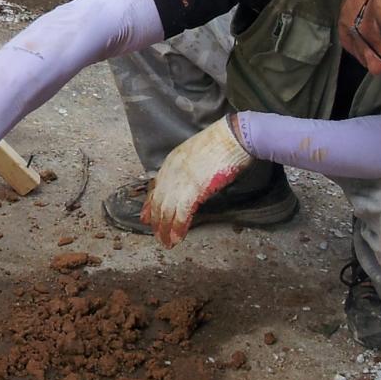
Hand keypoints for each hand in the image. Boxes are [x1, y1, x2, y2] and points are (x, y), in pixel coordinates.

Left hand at [143, 117, 253, 247]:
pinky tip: (176, 238)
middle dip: (157, 221)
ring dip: (166, 229)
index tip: (147, 217)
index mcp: (171, 162)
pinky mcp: (194, 188)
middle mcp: (171, 172)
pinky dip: (178, 227)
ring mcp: (181, 180)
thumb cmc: (221, 143)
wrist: (233, 136)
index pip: (155, 187)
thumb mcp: (196, 155)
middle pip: (159, 201)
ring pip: (167, 209)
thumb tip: (189, 183)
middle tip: (158, 236)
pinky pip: (182, 212)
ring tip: (166, 242)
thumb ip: (187, 169)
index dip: (150, 205)